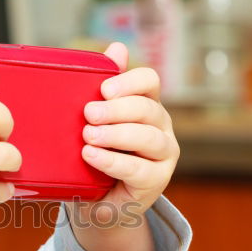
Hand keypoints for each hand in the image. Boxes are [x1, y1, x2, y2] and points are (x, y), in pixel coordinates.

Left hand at [80, 42, 178, 222]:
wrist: (98, 202)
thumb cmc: (97, 155)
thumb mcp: (96, 121)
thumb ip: (105, 88)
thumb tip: (117, 48)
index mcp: (146, 105)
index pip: (149, 82)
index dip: (129, 82)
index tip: (103, 89)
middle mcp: (161, 127)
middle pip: (147, 109)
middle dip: (117, 109)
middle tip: (88, 113)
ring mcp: (163, 155)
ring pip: (148, 139)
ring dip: (116, 135)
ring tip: (88, 136)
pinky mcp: (156, 181)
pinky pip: (139, 169)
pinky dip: (113, 161)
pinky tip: (92, 156)